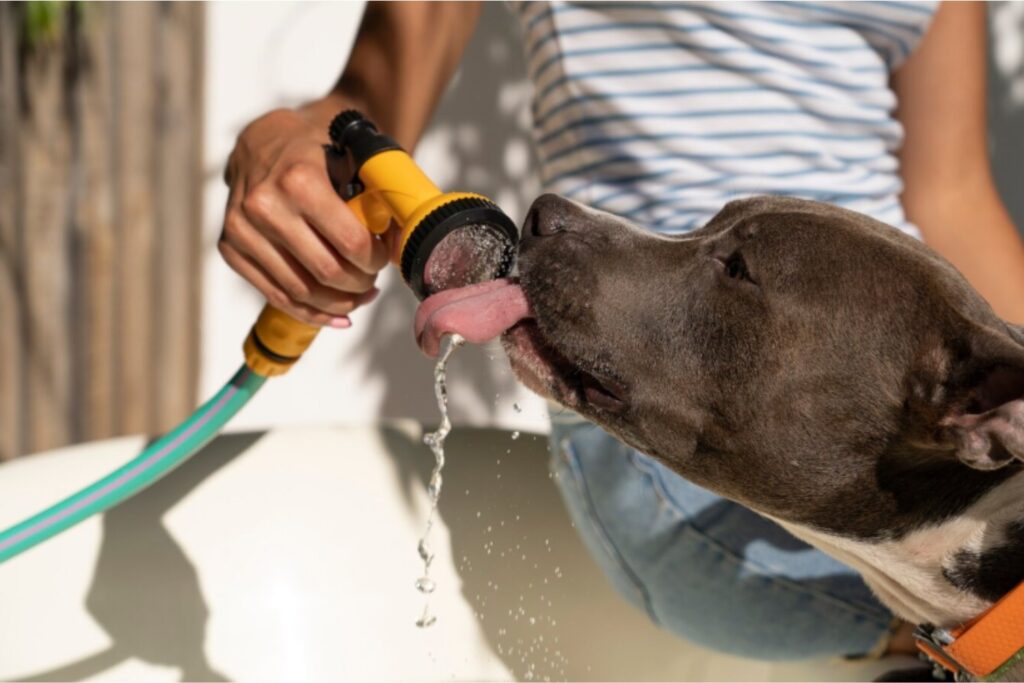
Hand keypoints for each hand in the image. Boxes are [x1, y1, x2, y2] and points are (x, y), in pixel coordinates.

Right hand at [219, 106, 389, 326]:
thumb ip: (376, 193)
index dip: (376, 259)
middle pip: (327, 272)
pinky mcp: (230, 248)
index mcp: (298, 180)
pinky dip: (310, 313)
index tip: (384, 259)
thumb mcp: (349, 156)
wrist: (262, 141)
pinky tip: (337, 315)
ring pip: (301, 291)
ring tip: (359, 297)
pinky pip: (276, 296)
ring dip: (339, 303)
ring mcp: (242, 230)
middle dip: (360, 284)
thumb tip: (405, 238)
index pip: (350, 243)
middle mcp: (264, 206)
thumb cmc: (315, 150)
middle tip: (373, 281)